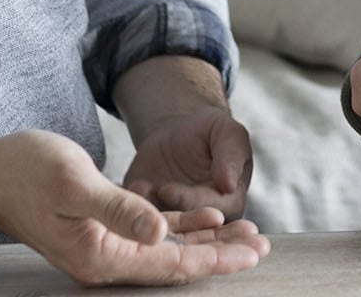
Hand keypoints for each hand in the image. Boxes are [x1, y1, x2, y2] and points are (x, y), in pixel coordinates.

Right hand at [0, 130, 268, 286]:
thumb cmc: (26, 172)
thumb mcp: (76, 184)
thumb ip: (121, 210)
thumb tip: (162, 232)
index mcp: (102, 257)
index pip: (172, 264)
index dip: (215, 258)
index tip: (253, 252)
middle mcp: (106, 260)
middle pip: (177, 262)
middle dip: (222, 253)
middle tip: (265, 245)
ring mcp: (105, 246)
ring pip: (169, 248)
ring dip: (209, 240)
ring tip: (250, 234)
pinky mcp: (103, 228)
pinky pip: (153, 234)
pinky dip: (184, 227)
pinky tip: (212, 219)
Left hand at [121, 106, 253, 218]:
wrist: (175, 135)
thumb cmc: (208, 133)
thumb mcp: (226, 133)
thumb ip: (231, 154)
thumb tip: (229, 184)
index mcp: (228, 203)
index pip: (214, 212)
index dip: (191, 202)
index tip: (169, 190)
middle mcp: (202, 220)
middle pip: (185, 227)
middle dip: (164, 210)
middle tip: (149, 191)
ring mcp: (174, 219)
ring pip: (159, 226)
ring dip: (145, 211)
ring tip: (137, 187)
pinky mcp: (148, 215)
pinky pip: (136, 217)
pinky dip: (129, 206)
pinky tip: (130, 186)